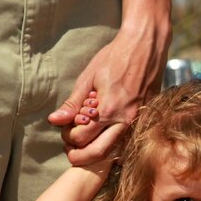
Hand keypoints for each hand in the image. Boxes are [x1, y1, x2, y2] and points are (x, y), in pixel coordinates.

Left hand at [49, 24, 166, 164]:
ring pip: (114, 151)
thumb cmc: (115, 57)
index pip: (82, 137)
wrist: (146, 45)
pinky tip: (102, 135)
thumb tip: (54, 120)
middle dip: (80, 155)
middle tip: (70, 150)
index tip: (64, 129)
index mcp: (108, 109)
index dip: (68, 136)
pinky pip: (126, 141)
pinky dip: (111, 143)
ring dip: (96, 152)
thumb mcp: (88, 78)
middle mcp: (125, 120)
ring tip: (83, 144)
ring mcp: (137, 121)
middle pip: (98, 152)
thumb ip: (72, 103)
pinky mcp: (145, 119)